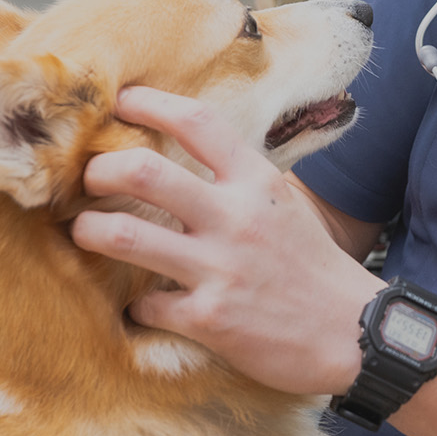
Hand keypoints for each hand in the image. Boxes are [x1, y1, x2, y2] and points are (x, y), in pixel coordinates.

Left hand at [70, 86, 383, 395]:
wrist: (352, 333)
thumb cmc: (313, 268)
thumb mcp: (284, 206)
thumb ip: (239, 181)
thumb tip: (188, 158)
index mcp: (256, 183)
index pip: (196, 122)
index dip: (149, 104)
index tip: (119, 101)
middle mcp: (235, 218)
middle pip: (142, 173)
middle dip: (99, 171)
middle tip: (87, 180)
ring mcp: (220, 268)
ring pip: (127, 236)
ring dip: (91, 231)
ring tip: (84, 232)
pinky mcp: (209, 319)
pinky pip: (146, 305)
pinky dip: (135, 306)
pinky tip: (139, 306)